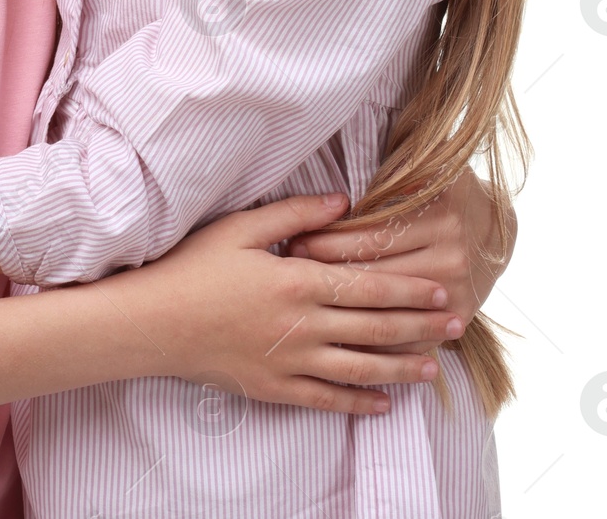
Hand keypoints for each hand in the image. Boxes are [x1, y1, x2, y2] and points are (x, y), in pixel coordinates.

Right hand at [108, 194, 465, 415]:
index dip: (410, 290)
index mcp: (297, 281)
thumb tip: (344, 202)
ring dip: (401, 368)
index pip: (369, 286)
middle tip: (456, 327)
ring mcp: (289, 361)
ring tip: (433, 371)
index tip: (442, 291)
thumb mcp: (240, 227)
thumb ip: (295, 214)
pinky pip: (326, 400)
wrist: (151, 321)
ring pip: (360, 369)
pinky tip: (384, 405)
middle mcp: (301, 325)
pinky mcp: (272, 388)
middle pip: (375, 328)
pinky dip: (359, 404)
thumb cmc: (192, 267)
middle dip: (420, 327)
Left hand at [287, 170, 515, 350]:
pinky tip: (346, 345)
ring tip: (308, 309)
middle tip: (291, 277)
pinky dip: (381, 346)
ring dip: (347, 313)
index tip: (295, 243)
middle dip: (328, 276)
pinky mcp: (461, 316)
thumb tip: (336, 198)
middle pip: (376, 274)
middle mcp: (450, 254)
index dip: (329, 241)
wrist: (497, 228)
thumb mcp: (427, 173)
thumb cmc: (445, 195)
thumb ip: (390, 179)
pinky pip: (415, 339)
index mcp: (438, 215)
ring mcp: (458, 290)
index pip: (371, 236)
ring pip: (392, 310)